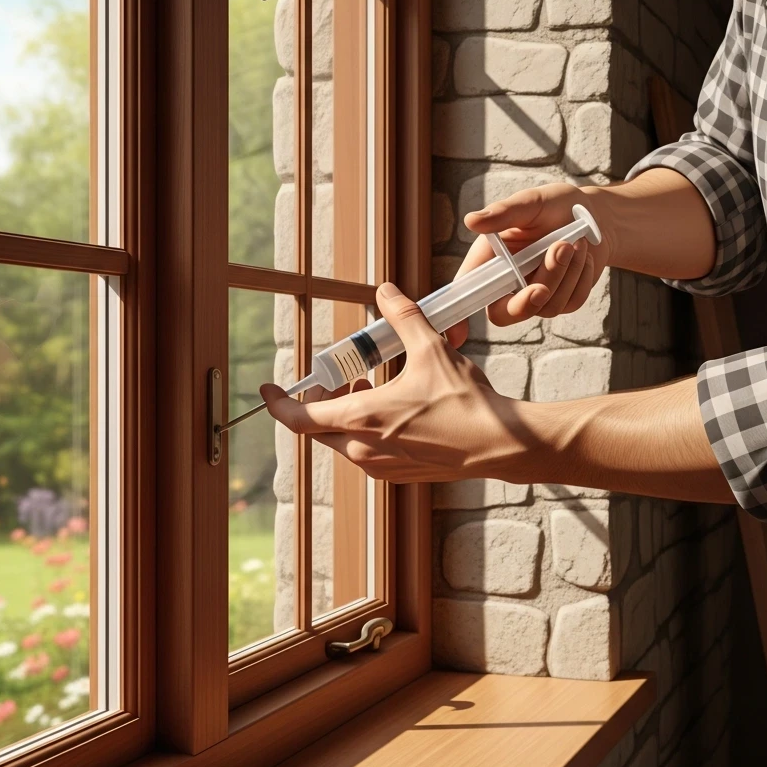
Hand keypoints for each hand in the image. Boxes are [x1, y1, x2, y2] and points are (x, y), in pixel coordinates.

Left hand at [260, 283, 545, 483]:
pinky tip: (390, 409)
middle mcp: (363, 450)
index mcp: (362, 419)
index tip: (268, 389)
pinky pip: (365, 453)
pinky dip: (365, 430)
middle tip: (336, 378)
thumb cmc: (465, 402)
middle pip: (319, 427)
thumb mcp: (430, 348)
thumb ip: (403, 317)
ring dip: (345, 414)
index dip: (278, 403)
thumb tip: (385, 291)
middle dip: (320, 401)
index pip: (299, 418)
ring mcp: (380, 467)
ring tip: (368, 385)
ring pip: (342, 440)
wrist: (498, 444)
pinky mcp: (397, 474)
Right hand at [447, 183, 610, 347]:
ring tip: (574, 242)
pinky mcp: (562, 301)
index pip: (467, 293)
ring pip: (545, 306)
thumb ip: (503, 213)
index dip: (456, 316)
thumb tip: (471, 221)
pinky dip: (580, 276)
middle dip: (528, 298)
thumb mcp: (529, 203)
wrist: (593, 215)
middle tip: (551, 260)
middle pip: (504, 314)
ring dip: (564, 273)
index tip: (454, 337)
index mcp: (490, 262)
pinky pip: (570, 302)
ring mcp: (535, 297)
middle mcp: (508, 284)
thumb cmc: (554, 206)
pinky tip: (581, 255)